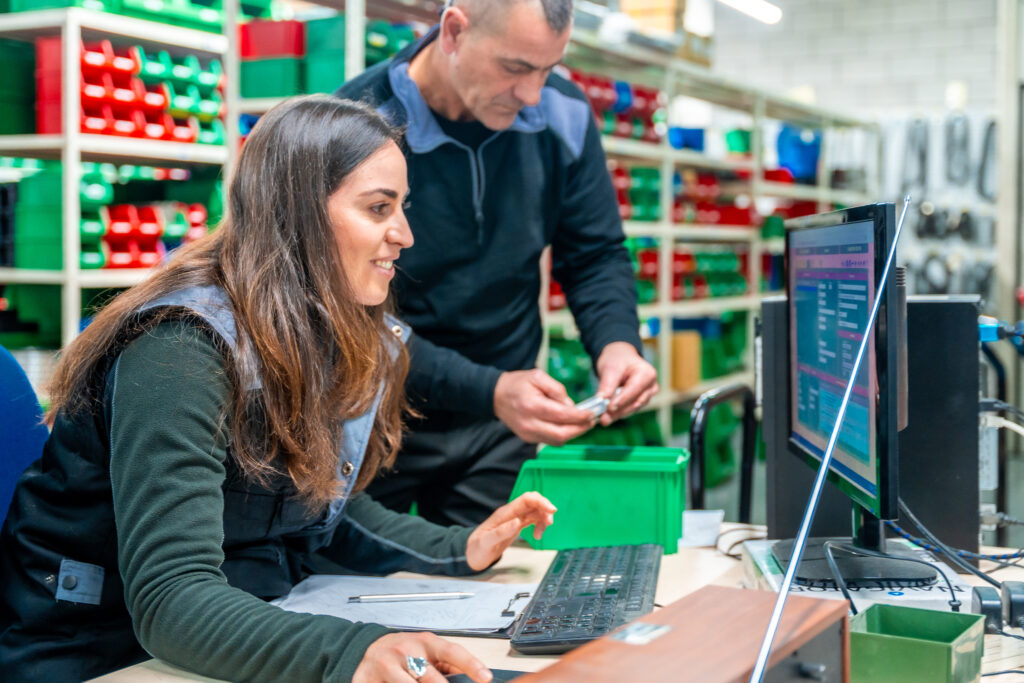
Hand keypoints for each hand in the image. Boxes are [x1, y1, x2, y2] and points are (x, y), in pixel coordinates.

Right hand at [353, 632, 491, 682]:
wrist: (366, 650)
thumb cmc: (402, 653)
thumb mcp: (426, 651)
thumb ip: (447, 663)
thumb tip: (476, 677)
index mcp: (426, 642)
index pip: (452, 652)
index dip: (471, 664)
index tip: (486, 678)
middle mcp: (407, 651)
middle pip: (431, 679)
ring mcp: (388, 665)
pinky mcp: (370, 679)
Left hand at [466, 492, 556, 570]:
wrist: (472, 553)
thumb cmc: (477, 548)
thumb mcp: (486, 543)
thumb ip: (501, 532)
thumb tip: (516, 522)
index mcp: (505, 513)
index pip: (526, 499)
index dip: (541, 501)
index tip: (551, 510)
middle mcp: (511, 513)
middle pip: (533, 502)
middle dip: (545, 509)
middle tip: (549, 523)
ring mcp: (514, 518)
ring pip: (535, 510)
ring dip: (543, 518)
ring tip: (540, 534)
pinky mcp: (516, 525)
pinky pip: (533, 519)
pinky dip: (539, 525)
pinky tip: (538, 534)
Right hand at [493, 369, 595, 444]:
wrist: (497, 396)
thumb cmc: (518, 384)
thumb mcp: (538, 376)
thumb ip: (557, 389)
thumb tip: (571, 405)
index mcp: (532, 405)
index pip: (561, 416)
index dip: (580, 417)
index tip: (591, 413)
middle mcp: (529, 423)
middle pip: (561, 434)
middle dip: (580, 429)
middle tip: (592, 421)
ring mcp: (528, 434)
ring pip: (557, 441)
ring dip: (573, 434)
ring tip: (583, 423)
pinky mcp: (528, 438)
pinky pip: (550, 441)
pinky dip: (563, 435)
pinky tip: (569, 426)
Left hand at [594, 342, 658, 424]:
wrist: (619, 357)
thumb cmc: (617, 360)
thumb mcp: (610, 368)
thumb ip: (607, 385)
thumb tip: (601, 401)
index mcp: (647, 374)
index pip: (634, 390)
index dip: (621, 400)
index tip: (608, 408)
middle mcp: (651, 386)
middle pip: (635, 403)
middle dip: (618, 411)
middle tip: (603, 419)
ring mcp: (647, 395)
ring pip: (632, 409)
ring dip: (617, 415)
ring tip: (603, 419)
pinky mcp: (641, 402)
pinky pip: (630, 410)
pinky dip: (618, 413)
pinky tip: (608, 415)